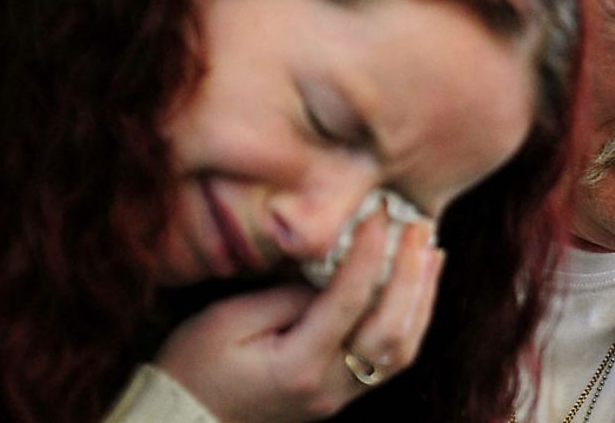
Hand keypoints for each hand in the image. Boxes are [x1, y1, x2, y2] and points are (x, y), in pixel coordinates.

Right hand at [155, 213, 443, 422]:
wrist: (185, 421)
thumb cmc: (193, 367)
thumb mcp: (226, 320)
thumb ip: (285, 295)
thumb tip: (332, 270)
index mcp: (297, 366)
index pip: (348, 302)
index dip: (369, 252)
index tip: (379, 212)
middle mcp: (328, 387)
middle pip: (391, 331)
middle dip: (410, 273)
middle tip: (417, 225)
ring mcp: (339, 397)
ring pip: (401, 351)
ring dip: (421, 297)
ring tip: (430, 249)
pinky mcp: (341, 395)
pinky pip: (389, 360)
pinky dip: (410, 318)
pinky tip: (415, 286)